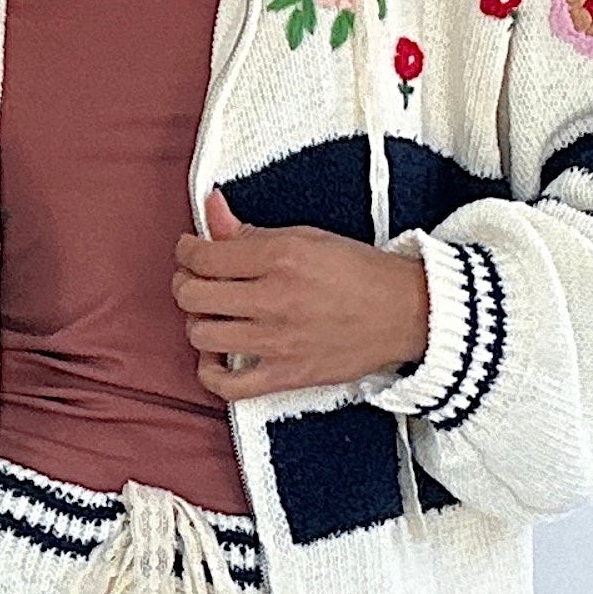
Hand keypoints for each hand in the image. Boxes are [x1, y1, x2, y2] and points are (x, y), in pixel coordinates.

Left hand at [174, 189, 430, 402]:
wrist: (406, 313)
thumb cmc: (359, 272)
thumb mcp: (305, 236)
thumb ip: (249, 229)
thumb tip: (211, 207)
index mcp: (279, 256)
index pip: (203, 256)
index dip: (187, 251)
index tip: (191, 251)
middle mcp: (275, 299)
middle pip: (193, 295)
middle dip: (185, 283)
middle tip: (195, 280)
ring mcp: (278, 342)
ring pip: (202, 335)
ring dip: (198, 322)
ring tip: (212, 313)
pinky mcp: (287, 376)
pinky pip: (227, 386)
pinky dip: (210, 372)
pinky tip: (217, 356)